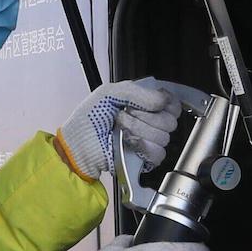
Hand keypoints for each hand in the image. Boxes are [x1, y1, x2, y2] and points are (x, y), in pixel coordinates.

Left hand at [59, 79, 208, 176]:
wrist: (79, 144)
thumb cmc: (90, 118)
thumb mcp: (110, 93)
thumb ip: (138, 91)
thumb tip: (162, 101)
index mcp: (145, 105)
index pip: (172, 104)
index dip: (164, 103)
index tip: (149, 103)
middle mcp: (151, 123)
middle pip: (170, 120)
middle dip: (145, 116)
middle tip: (124, 114)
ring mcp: (149, 142)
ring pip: (164, 136)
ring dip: (138, 130)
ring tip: (120, 128)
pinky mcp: (146, 159)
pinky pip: (158, 152)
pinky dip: (142, 146)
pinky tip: (127, 142)